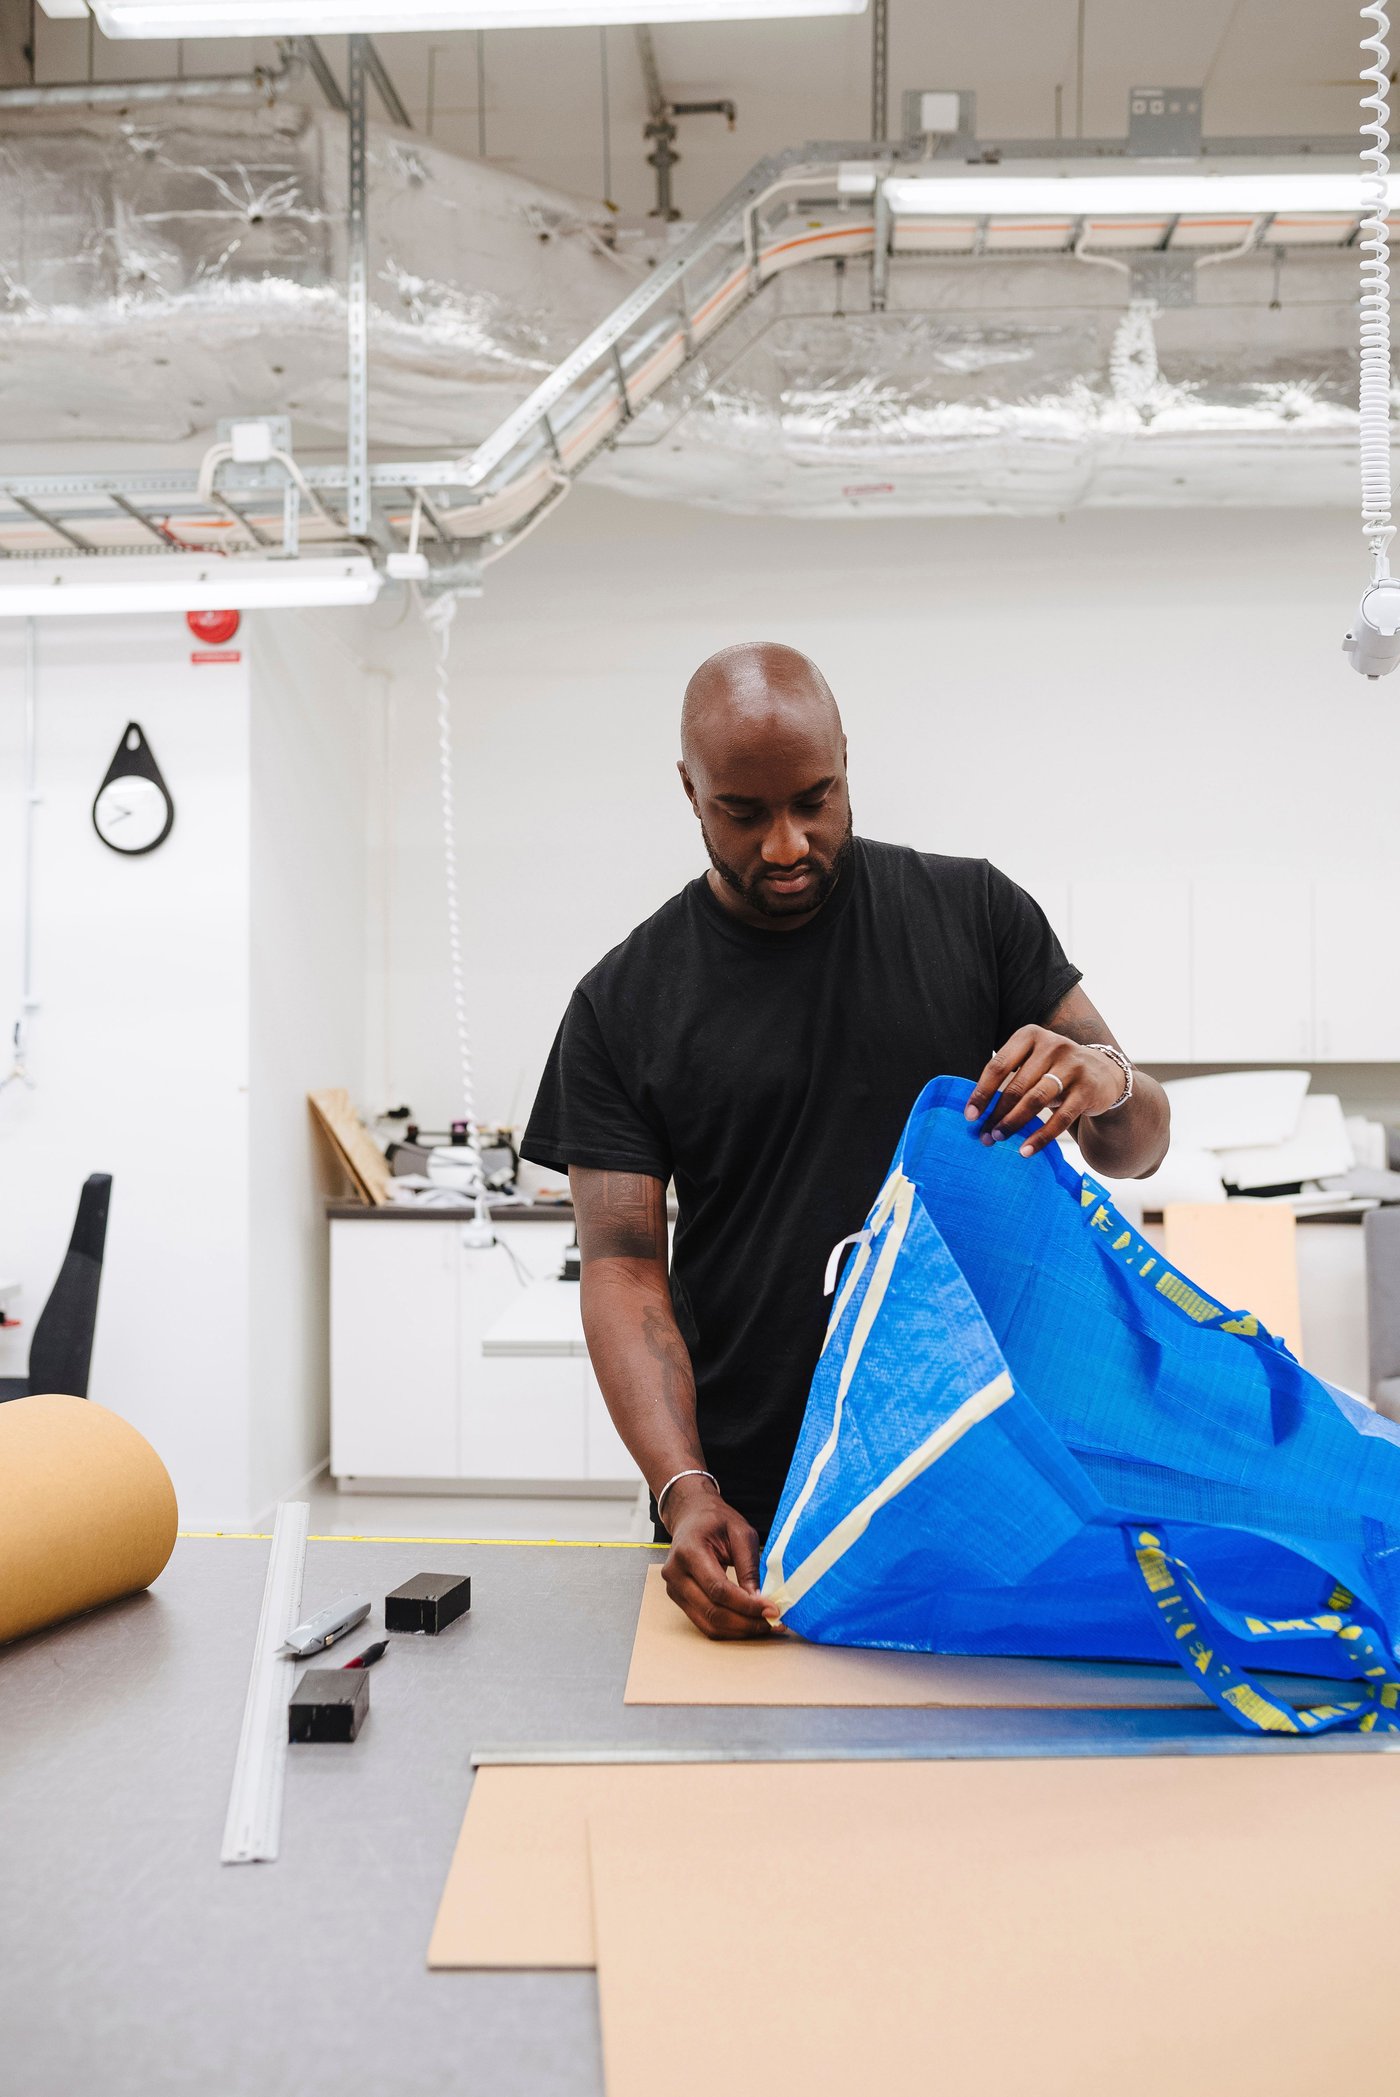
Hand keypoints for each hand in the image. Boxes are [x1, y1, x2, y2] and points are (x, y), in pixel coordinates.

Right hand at [660, 1477, 775, 1640]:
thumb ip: (749, 1567)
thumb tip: (759, 1601)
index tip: (771, 1609)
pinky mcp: (679, 1599)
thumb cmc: (716, 1521)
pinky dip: (728, 1628)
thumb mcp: (741, 1533)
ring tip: (763, 1626)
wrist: (691, 1517)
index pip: (718, 1588)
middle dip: (746, 1622)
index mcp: (689, 1551)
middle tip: (772, 1623)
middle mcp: (675, 1573)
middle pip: (712, 1611)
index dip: (746, 1605)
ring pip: (708, 1624)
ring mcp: (674, 1589)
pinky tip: (747, 1623)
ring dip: (739, 1630)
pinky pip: (704, 1623)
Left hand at [964, 1026, 1124, 1159]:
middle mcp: (1053, 1045)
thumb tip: (976, 1111)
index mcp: (1030, 1035)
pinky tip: (1026, 1150)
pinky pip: (1060, 1118)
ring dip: (1014, 1123)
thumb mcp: (1032, 1062)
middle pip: (1017, 1085)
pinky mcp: (1087, 1090)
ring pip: (1036, 1100)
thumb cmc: (1053, 1070)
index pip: (999, 1065)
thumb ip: (1008, 1077)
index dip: (982, 1092)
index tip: (970, 1116)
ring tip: (999, 1138)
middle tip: (984, 1135)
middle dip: (997, 1113)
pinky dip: (1040, 1137)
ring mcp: (1073, 1066)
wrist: (1102, 1072)